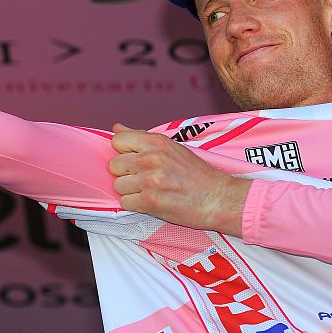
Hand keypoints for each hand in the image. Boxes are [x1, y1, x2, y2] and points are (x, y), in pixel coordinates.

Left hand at [108, 123, 249, 234]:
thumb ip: (141, 137)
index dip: (123, 152)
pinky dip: (135, 205)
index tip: (134, 159)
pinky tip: (151, 202)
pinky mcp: (150, 201)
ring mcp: (150, 180)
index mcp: (156, 142)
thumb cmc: (197, 174)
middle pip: (114, 165)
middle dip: (125, 174)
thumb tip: (116, 127)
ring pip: (118, 186)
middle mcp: (151, 158)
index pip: (117, 140)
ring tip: (149, 191)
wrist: (218, 198)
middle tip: (143, 178)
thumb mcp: (172, 147)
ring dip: (130, 191)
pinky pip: (125, 203)